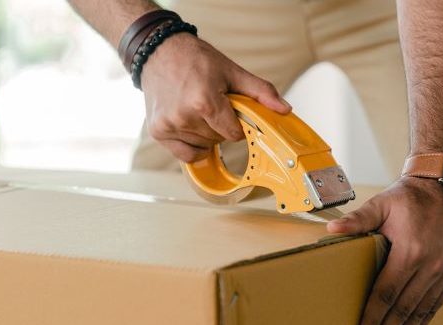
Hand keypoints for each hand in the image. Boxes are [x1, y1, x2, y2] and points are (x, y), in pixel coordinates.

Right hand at [140, 33, 290, 161]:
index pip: (234, 134)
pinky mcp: (158, 131)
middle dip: (221, 126)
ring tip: (198, 109)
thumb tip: (284, 109)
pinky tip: (191, 126)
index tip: (231, 111)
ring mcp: (169, 125)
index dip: (238, 124)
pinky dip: (192, 145)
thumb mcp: (232, 71)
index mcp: (204, 101)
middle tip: (213, 104)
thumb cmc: (195, 59)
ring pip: (203, 146)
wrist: (159, 51)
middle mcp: (184, 116)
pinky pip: (185, 154)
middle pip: (218, 140)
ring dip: (206, 134)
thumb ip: (261, 92)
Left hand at [327, 176, 442, 324]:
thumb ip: (358, 219)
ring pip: (421, 312)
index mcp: (410, 251)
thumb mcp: (381, 204)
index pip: (386, 294)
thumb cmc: (409, 196)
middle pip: (403, 309)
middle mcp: (431, 265)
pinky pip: (436, 305)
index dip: (373, 320)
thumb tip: (332, 229)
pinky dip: (424, 324)